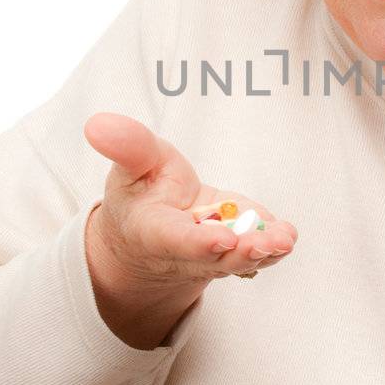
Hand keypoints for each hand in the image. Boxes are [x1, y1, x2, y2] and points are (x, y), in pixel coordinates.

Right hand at [83, 112, 298, 289]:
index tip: (222, 239)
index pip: (176, 240)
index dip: (199, 243)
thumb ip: (125, 146)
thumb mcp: (130, 165)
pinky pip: (258, 250)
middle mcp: (186, 253)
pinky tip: (286, 234)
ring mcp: (215, 255)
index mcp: (153, 232)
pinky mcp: (238, 246)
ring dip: (264, 251)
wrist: (149, 229)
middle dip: (240, 253)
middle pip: (215, 259)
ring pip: (241, 259)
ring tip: (284, 240)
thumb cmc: (139, 193)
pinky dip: (274, 245)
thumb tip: (98, 124)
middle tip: (263, 245)